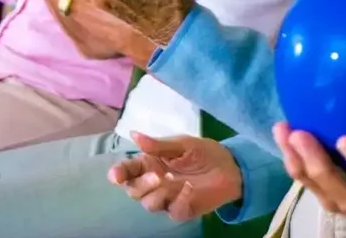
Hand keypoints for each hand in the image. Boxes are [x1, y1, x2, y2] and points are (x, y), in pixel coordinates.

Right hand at [109, 133, 243, 221]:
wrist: (229, 166)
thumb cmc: (203, 152)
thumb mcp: (182, 144)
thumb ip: (158, 145)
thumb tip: (134, 134)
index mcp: (149, 164)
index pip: (127, 171)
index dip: (118, 174)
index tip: (116, 176)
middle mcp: (153, 183)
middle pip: (134, 191)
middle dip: (141, 185)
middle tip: (157, 176)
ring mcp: (166, 198)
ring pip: (149, 204)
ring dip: (159, 193)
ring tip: (176, 179)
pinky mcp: (181, 210)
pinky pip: (172, 210)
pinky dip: (179, 200)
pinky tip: (189, 188)